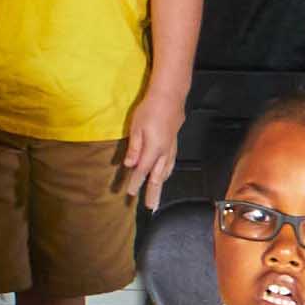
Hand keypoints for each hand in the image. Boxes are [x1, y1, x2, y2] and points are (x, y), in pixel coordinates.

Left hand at [119, 89, 187, 210]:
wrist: (170, 97)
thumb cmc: (150, 109)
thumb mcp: (136, 127)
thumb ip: (134, 147)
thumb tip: (129, 165)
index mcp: (154, 149)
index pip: (143, 171)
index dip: (136, 183)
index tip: (130, 193)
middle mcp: (165, 152)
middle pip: (158, 177)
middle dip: (153, 192)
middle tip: (150, 207)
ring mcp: (171, 148)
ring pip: (166, 171)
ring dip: (161, 185)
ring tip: (157, 195)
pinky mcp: (174, 143)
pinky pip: (171, 163)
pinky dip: (167, 173)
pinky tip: (165, 175)